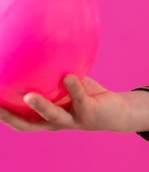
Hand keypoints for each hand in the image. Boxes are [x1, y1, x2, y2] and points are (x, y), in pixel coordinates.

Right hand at [0, 75, 148, 132]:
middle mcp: (54, 123)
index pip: (16, 118)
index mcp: (43, 118)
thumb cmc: (83, 94)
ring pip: (53, 116)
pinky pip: (80, 99)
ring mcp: (72, 120)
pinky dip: (74, 88)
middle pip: (28, 124)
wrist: (114, 111)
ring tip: (29, 96)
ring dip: (41, 107)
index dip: (0, 113)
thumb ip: (47, 74)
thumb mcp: (62, 85)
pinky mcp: (89, 113)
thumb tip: (30, 46)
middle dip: (9, 116)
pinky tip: (68, 76)